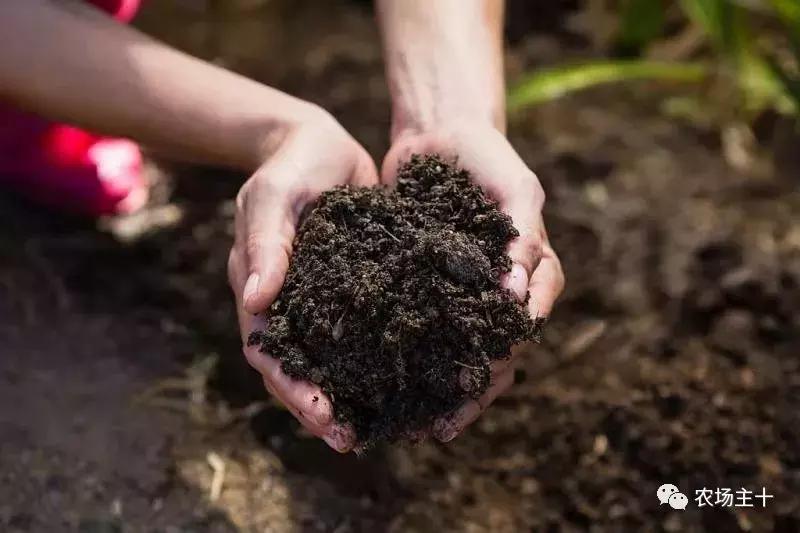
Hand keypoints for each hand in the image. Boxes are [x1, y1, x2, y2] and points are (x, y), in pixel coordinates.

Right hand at [227, 109, 378, 451]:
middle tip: (352, 440)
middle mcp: (288, 303)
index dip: (291, 387)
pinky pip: (359, 334)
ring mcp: (319, 301)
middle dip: (319, 407)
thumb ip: (265, 244)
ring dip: (348, 394)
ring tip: (378, 427)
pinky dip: (372, 361)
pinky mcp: (351, 291)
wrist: (321, 143)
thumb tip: (255, 300)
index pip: (267, 351)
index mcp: (259, 288)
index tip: (323, 415)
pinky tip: (402, 381)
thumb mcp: (274, 195)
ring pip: (328, 360)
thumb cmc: (292, 164)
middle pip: (296, 368)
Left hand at [382, 121, 564, 441]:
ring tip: (409, 422)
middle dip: (464, 396)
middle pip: (490, 356)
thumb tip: (519, 296)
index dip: (495, 372)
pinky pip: (421, 325)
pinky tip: (382, 380)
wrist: (440, 133)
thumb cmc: (488, 157)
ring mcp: (462, 292)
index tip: (467, 399)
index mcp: (533, 277)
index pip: (519, 336)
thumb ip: (525, 235)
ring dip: (436, 389)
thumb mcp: (517, 188)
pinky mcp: (426, 284)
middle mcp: (500, 293)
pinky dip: (408, 354)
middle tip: (433, 428)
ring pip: (455, 352)